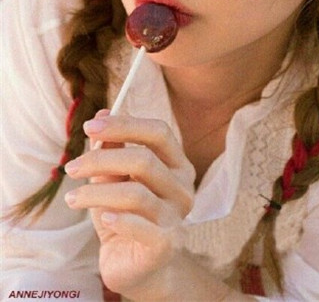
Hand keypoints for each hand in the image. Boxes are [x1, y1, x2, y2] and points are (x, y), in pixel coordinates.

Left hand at [64, 110, 195, 299]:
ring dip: (96, 192)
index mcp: (177, 164)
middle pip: (143, 160)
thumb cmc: (125, 215)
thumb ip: (112, 148)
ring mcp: (177, 217)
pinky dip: (118, 219)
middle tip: (71, 167)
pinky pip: (141, 226)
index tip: (89, 126)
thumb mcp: (114, 178)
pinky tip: (102, 219)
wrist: (137, 267)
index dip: (124, 124)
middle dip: (102, 159)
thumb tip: (101, 114)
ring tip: (72, 198)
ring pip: (134, 193)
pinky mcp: (166, 244)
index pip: (158, 132)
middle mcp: (183, 187)